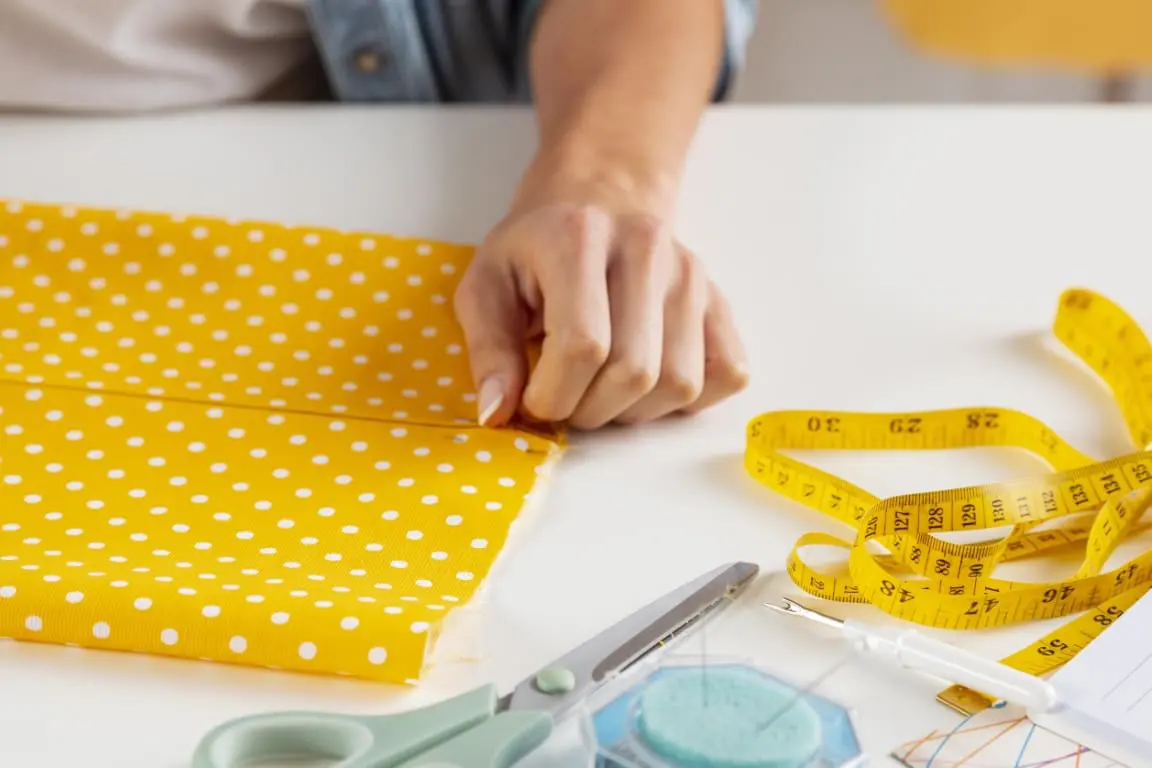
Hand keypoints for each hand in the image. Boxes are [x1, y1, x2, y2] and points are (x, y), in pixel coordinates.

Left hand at [453, 166, 747, 429]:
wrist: (597, 196)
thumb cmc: (536, 249)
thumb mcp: (485, 285)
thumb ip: (487, 349)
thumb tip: (499, 412)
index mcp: (579, 238)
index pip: (582, 346)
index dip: (553, 395)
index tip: (534, 399)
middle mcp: (646, 248)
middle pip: (635, 371)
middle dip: (590, 409)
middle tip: (566, 396)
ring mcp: (690, 274)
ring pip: (680, 383)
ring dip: (635, 411)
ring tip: (602, 389)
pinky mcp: (718, 299)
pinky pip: (727, 373)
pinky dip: (687, 399)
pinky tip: (647, 384)